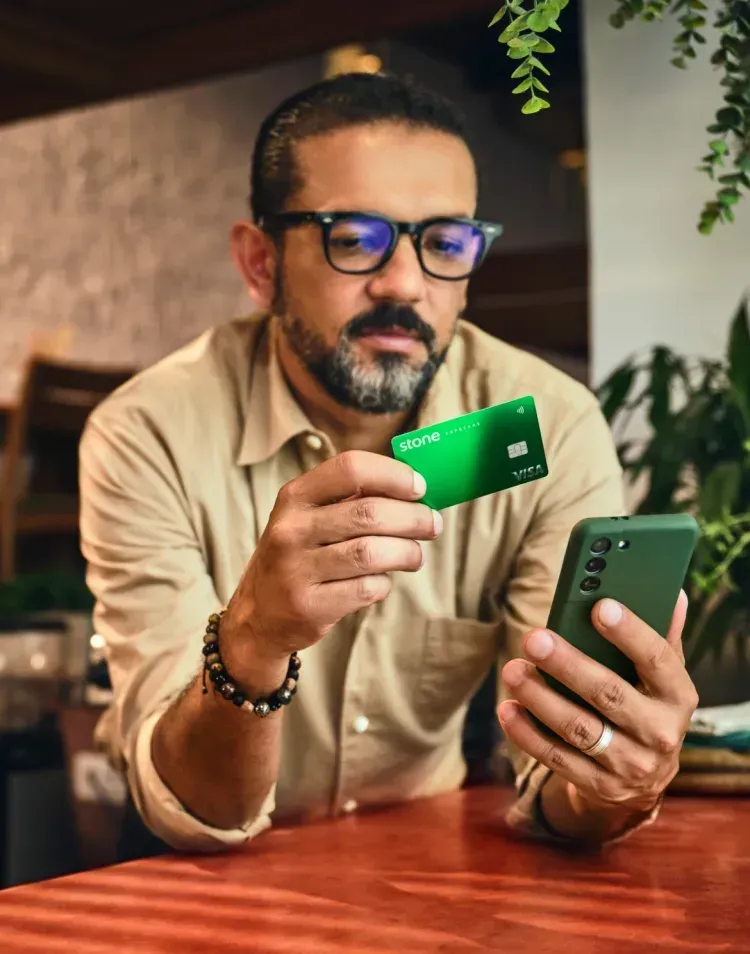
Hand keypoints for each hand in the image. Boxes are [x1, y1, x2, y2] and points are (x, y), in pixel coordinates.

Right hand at [223, 450, 440, 672]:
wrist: (259, 615)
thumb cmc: (300, 555)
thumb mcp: (310, 518)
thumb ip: (352, 500)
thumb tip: (417, 489)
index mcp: (294, 497)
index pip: (350, 468)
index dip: (394, 475)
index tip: (420, 488)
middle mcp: (290, 529)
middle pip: (370, 513)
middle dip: (413, 518)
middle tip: (432, 524)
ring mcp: (296, 569)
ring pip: (373, 553)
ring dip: (407, 552)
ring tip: (414, 555)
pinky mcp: (308, 606)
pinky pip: (367, 589)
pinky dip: (384, 584)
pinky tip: (381, 581)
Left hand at [497, 591, 698, 819]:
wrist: (646, 780)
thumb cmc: (647, 706)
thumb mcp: (662, 678)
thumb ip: (663, 637)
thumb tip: (672, 593)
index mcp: (679, 697)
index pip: (658, 660)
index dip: (630, 633)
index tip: (599, 607)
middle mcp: (660, 734)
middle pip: (609, 694)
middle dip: (568, 665)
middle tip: (534, 639)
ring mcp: (630, 765)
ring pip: (578, 729)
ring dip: (540, 698)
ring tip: (513, 670)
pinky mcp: (599, 786)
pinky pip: (557, 758)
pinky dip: (528, 733)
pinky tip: (508, 708)